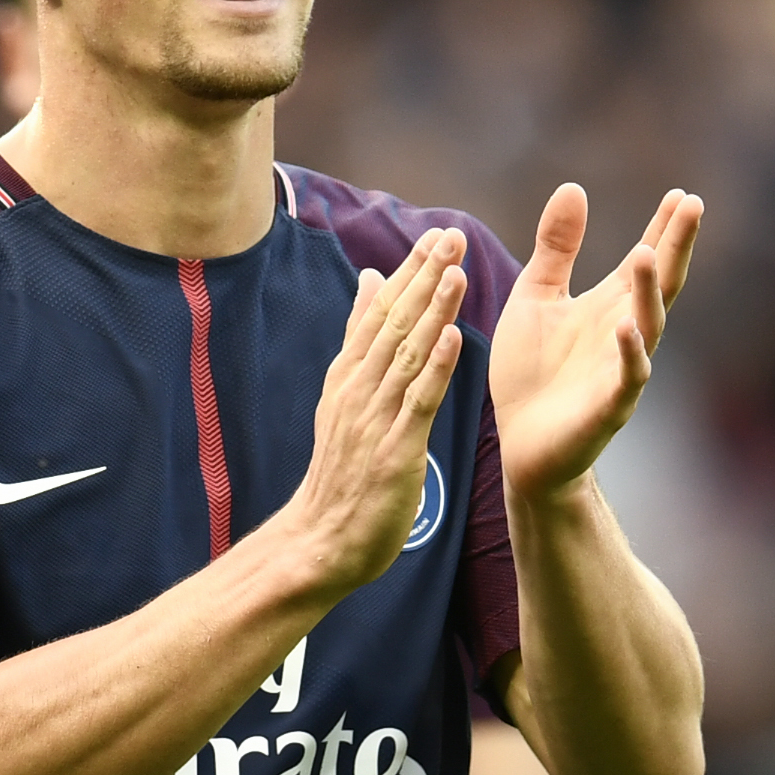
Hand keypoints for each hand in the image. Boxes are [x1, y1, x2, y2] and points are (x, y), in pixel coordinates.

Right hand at [284, 227, 467, 593]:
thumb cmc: (340, 472)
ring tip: (454, 271)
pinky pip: (415, 403)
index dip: (409, 272)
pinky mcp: (393, 451)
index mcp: (349, 376)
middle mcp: (358, 390)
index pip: (380, 312)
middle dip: (423, 277)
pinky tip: (451, 339)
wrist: (320, 540)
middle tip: (450, 235)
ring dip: (431, 312)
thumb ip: (358, 339)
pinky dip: (433, 369)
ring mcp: (374, 419)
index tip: (435, 234)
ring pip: (405, 356)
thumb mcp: (343, 396)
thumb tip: (369, 281)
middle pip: (393, 324)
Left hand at [490, 185, 702, 499]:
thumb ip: (557, 249)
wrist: (520, 444)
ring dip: (649, 292)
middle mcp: (624, 332)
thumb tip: (574, 188)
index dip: (663, 229)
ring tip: (648, 253)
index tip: (681, 194)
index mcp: (609, 305)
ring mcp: (620, 369)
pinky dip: (629, 353)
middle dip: (675, 246)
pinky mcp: (607, 407)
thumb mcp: (537, 297)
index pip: (644, 261)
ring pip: (647, 326)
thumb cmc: (532, 372)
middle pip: (659, 283)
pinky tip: (627, 327)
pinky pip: (627, 379)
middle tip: (692, 205)